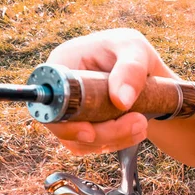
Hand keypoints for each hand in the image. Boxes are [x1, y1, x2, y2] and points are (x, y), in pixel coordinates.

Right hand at [45, 28, 175, 154]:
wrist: (144, 70)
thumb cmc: (132, 51)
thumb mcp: (135, 50)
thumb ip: (131, 69)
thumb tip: (121, 101)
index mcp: (62, 65)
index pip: (50, 100)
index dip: (64, 121)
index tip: (90, 132)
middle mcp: (61, 91)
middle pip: (65, 127)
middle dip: (102, 134)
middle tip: (138, 123)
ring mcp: (70, 112)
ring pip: (80, 141)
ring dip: (113, 140)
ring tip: (142, 124)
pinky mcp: (83, 126)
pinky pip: (92, 145)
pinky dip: (115, 143)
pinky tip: (135, 131)